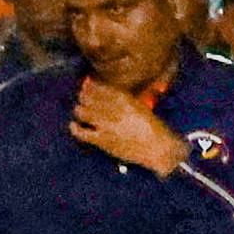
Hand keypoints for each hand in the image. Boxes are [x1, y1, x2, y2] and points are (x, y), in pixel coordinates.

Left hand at [70, 77, 191, 175]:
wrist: (159, 149)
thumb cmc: (154, 128)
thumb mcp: (141, 107)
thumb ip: (125, 101)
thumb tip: (109, 95)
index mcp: (125, 99)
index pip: (101, 88)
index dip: (91, 85)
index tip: (87, 83)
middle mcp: (113, 110)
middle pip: (89, 98)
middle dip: (84, 96)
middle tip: (82, 96)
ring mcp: (106, 125)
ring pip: (83, 112)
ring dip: (80, 109)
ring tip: (80, 109)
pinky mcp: (103, 141)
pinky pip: (82, 133)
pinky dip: (75, 128)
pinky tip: (74, 126)